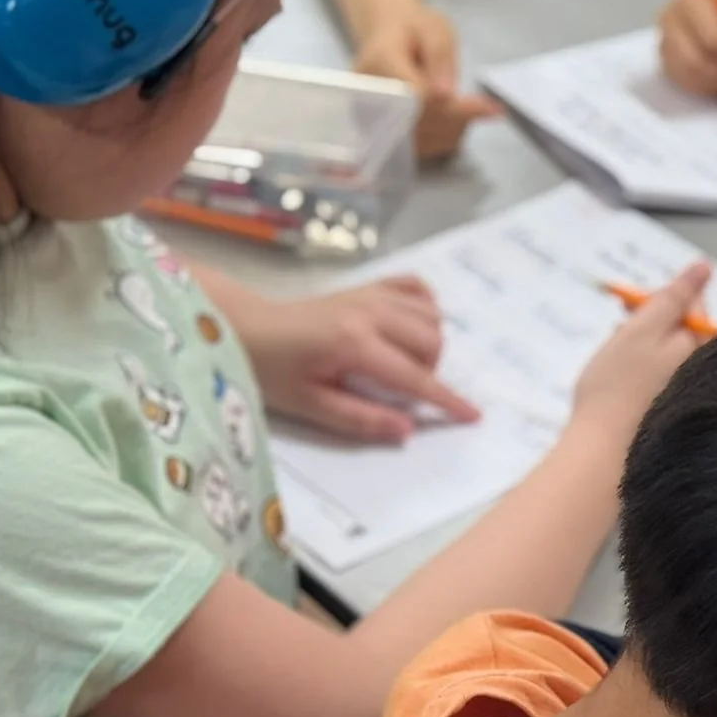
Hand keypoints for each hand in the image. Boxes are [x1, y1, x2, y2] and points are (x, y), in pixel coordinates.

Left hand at [240, 278, 477, 442]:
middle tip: (402, 393)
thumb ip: (360, 418)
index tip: (472, 415)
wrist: (244, 326)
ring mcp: (371, 294)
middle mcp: (371, 312)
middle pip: (431, 342)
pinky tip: (413, 326)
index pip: (413, 377)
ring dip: (430, 344)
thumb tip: (407, 430)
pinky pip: (416, 288)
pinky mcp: (368, 286)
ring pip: (430, 316)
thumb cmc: (270, 371)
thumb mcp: (309, 405)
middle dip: (431, 372)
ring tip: (403, 364)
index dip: (445, 399)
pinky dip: (425, 306)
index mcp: (354, 344)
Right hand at [353, 6, 502, 160]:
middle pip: (417, 123)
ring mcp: (368, 118)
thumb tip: (445, 95)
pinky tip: (457, 120)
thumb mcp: (435, 29)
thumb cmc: (414, 30)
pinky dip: (443, 138)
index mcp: (378, 62)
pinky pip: (417, 148)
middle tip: (489, 108)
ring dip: (453, 130)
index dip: (452, 107)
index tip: (489, 107)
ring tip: (473, 109)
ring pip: (419, 141)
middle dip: (457, 119)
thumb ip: (440, 56)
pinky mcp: (378, 134)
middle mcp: (366, 95)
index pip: (416, 96)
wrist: (389, 38)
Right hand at [569, 262, 712, 442]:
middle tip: (620, 340)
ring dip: (640, 352)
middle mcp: (707, 371)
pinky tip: (621, 392)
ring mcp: (691, 394)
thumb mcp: (644, 329)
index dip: (659, 302)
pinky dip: (640, 378)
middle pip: (680, 330)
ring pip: (665, 355)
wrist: (603, 456)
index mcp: (706, 347)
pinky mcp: (674, 413)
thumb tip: (703, 266)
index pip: (694, 304)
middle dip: (648, 328)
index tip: (631, 312)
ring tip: (617, 369)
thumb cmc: (618, 388)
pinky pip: (658, 382)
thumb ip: (675, 296)